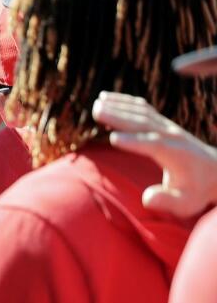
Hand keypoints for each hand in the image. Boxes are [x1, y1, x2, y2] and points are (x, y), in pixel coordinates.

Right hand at [92, 91, 216, 217]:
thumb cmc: (194, 190)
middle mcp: (172, 136)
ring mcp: (168, 127)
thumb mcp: (185, 204)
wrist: (213, 171)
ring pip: (142, 113)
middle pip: (144, 124)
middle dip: (120, 117)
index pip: (155, 145)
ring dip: (119, 106)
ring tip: (97, 103)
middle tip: (97, 110)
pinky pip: (143, 109)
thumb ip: (167, 201)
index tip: (113, 139)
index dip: (135, 142)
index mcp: (177, 155)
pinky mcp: (162, 123)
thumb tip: (147, 198)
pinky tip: (108, 98)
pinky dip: (125, 102)